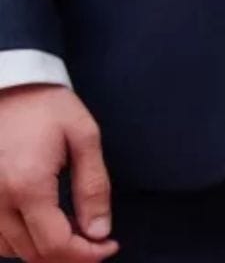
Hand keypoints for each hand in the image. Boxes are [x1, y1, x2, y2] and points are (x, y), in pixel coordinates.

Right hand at [0, 86, 117, 262]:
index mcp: (28, 185)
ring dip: (45, 250)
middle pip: (34, 254)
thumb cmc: (47, 106)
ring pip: (11, 250)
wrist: (8, 84)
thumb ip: (93, 187)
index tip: (109, 245)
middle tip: (97, 241)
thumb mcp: (84, 137)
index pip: (56, 245)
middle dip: (71, 255)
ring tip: (74, 232)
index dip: (88, 254)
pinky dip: (19, 242)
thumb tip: (99, 230)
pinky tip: (42, 226)